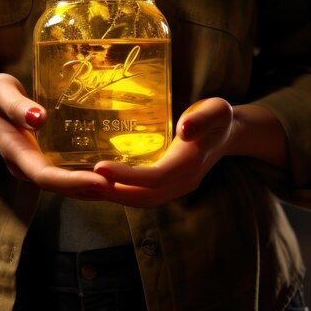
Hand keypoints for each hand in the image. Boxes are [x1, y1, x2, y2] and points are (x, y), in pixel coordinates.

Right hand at [0, 75, 113, 198]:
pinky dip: (86, 178)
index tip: (101, 182)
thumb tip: (39, 118)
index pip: (45, 176)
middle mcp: (26, 165)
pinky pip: (66, 174)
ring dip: (90, 189)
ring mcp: (34, 165)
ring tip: (122, 187)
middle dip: (89, 190)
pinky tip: (109, 175)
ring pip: (64, 185)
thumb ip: (17, 106)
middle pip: (59, 186)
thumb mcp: (0, 92)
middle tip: (121, 187)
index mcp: (15, 152)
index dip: (73, 182)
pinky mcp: (43, 160)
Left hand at [93, 98, 233, 206]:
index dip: (127, 176)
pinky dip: (121, 191)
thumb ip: (204, 118)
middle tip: (81, 182)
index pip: (155, 178)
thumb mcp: (216, 110)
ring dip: (114, 196)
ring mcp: (175, 187)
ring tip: (85, 185)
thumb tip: (184, 129)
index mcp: (189, 165)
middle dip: (113, 193)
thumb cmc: (218, 118)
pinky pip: (142, 194)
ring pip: (142, 200)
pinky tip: (101, 182)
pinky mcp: (168, 185)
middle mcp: (182, 182)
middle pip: (144, 197)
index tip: (99, 167)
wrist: (228, 132)